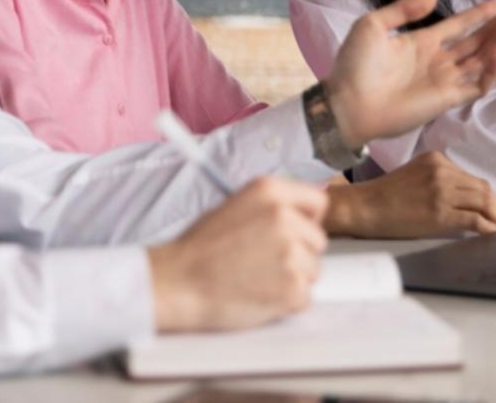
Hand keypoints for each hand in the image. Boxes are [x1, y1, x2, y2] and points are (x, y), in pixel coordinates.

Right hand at [147, 177, 327, 331]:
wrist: (177, 283)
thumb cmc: (198, 250)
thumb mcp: (234, 207)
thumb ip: (271, 207)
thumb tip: (298, 216)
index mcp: (270, 192)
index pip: (318, 202)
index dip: (308, 220)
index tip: (298, 232)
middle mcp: (285, 217)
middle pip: (317, 240)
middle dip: (299, 254)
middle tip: (266, 263)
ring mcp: (291, 253)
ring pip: (313, 270)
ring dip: (293, 279)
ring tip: (258, 279)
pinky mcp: (292, 287)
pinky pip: (305, 297)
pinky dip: (287, 302)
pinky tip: (260, 295)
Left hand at [323, 0, 495, 148]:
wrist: (348, 103)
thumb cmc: (355, 65)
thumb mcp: (373, 24)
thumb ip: (403, 9)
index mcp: (421, 41)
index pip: (459, 25)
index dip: (479, 14)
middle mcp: (438, 60)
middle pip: (477, 40)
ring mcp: (444, 80)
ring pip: (481, 59)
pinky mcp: (446, 100)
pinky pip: (476, 86)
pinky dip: (489, 72)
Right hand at [324, 151, 495, 237]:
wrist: (365, 207)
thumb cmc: (386, 195)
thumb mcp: (416, 175)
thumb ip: (439, 179)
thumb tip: (465, 198)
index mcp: (436, 159)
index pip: (471, 177)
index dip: (485, 195)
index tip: (490, 208)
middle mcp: (442, 171)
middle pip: (481, 188)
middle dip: (494, 206)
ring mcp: (442, 190)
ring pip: (482, 201)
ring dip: (495, 216)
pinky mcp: (440, 212)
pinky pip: (474, 218)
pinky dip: (488, 226)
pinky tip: (492, 233)